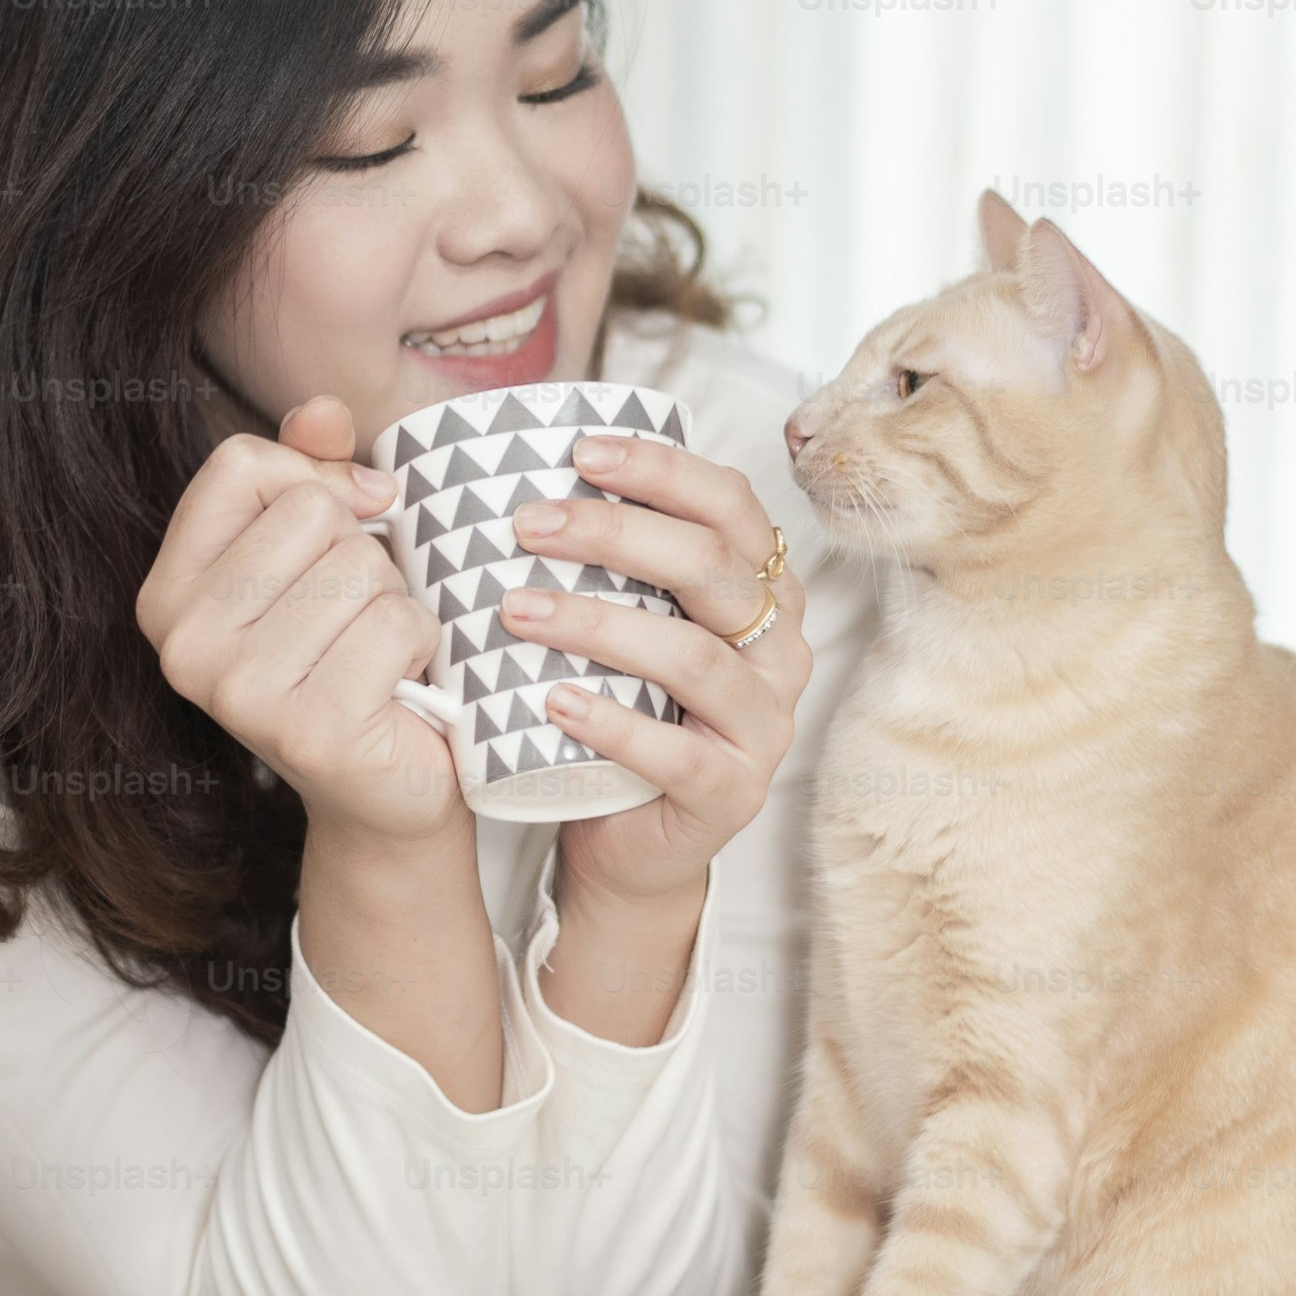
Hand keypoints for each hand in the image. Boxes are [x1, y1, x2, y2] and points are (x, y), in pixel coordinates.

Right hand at [136, 396, 459, 845]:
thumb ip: (314, 473)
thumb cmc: (353, 659)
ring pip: (359, 566)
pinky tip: (400, 687)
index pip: (240, 465)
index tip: (342, 531)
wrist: (389, 791)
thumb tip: (324, 410)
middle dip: (363, 554)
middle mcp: (184, 644)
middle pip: (309, 512)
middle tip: (356, 619)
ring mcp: (238, 692)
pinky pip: (396, 621)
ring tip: (377, 654)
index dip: (313, 481)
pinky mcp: (307, 728)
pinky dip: (421, 644)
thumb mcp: (324, 554)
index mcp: (168, 593)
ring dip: (395, 601)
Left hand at [503, 433, 812, 909]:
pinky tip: (553, 702)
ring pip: (691, 657)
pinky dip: (612, 723)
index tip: (580, 451)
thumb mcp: (631, 626)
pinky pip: (677, 753)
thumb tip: (522, 477)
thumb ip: (614, 566)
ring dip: (596, 625)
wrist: (631, 843)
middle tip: (529, 524)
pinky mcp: (732, 792)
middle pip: (710, 568)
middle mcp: (779, 651)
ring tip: (516, 610)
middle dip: (615, 534)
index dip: (662, 471)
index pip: (730, 506)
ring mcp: (763, 725)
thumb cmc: (626, 712)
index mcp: (764, 592)